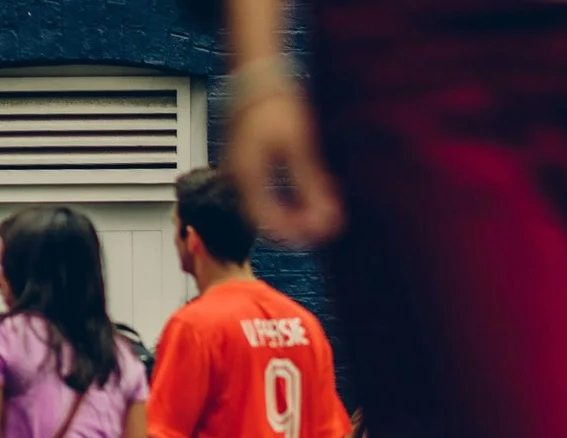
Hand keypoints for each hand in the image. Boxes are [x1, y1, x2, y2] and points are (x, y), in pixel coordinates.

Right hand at [225, 84, 342, 245]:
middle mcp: (239, 176)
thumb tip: (327, 215)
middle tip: (328, 226)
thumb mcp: (299, 145)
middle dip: (300, 226)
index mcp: (246, 175)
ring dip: (298, 214)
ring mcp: (242, 170)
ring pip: (270, 206)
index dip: (295, 233)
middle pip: (268, 217)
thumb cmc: (273, 102)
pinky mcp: (250, 163)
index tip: (320, 234)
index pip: (267, 221)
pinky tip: (316, 194)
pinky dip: (293, 199)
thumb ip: (311, 183)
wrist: (256, 73)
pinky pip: (270, 192)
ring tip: (326, 212)